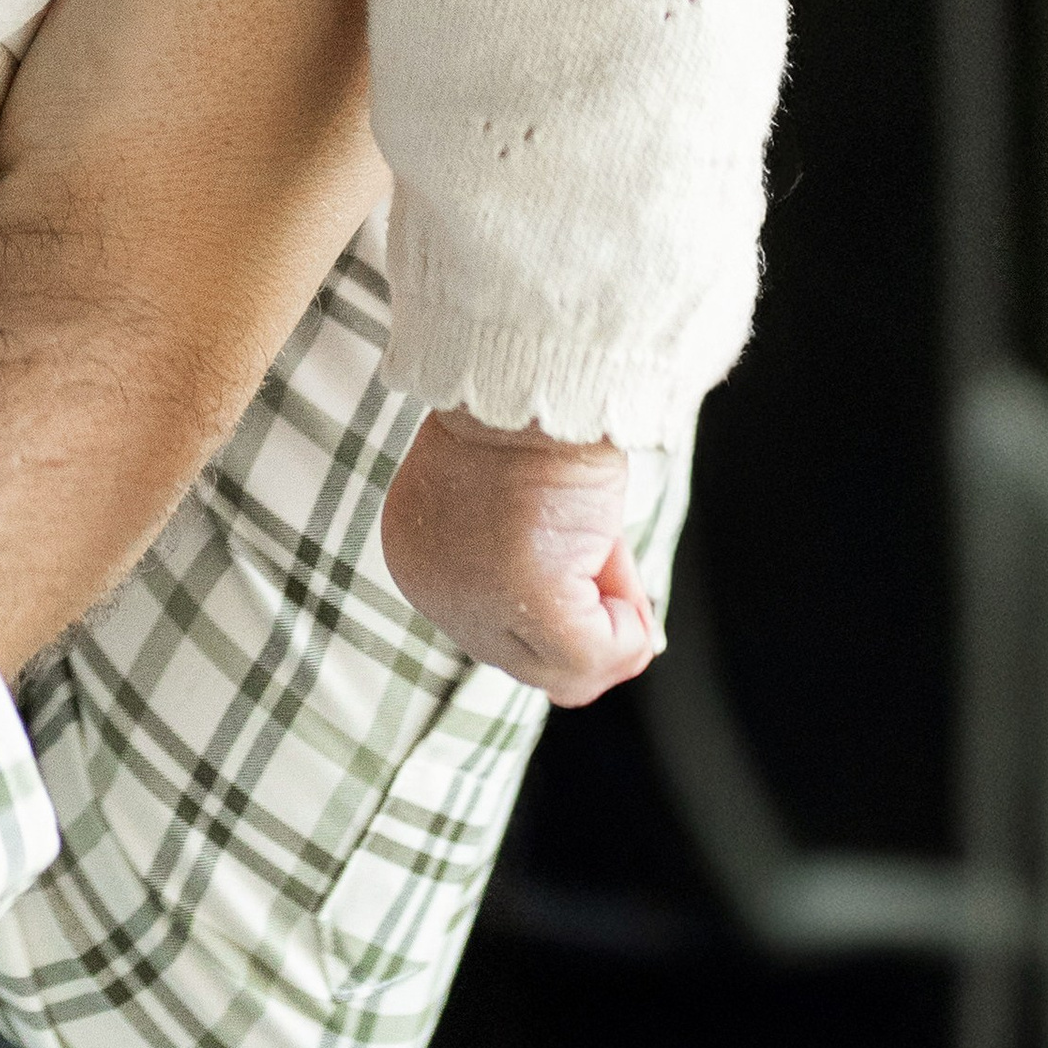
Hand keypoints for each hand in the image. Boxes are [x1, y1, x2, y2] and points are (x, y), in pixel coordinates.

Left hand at [379, 409, 659, 702]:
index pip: (492, 623)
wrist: (541, 375)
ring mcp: (476, 603)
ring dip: (612, 625)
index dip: (559, 600)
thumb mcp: (528, 500)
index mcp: (419, 551)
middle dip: (588, 618)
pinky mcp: (531, 602)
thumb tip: (627, 645)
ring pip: (564, 672)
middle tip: (611, 561)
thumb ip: (553, 572)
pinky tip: (623, 576)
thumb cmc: (537, 420)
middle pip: (527, 658)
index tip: (585, 554)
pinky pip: (597, 657)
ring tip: (613, 561)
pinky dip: (628, 630)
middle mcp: (432, 588)